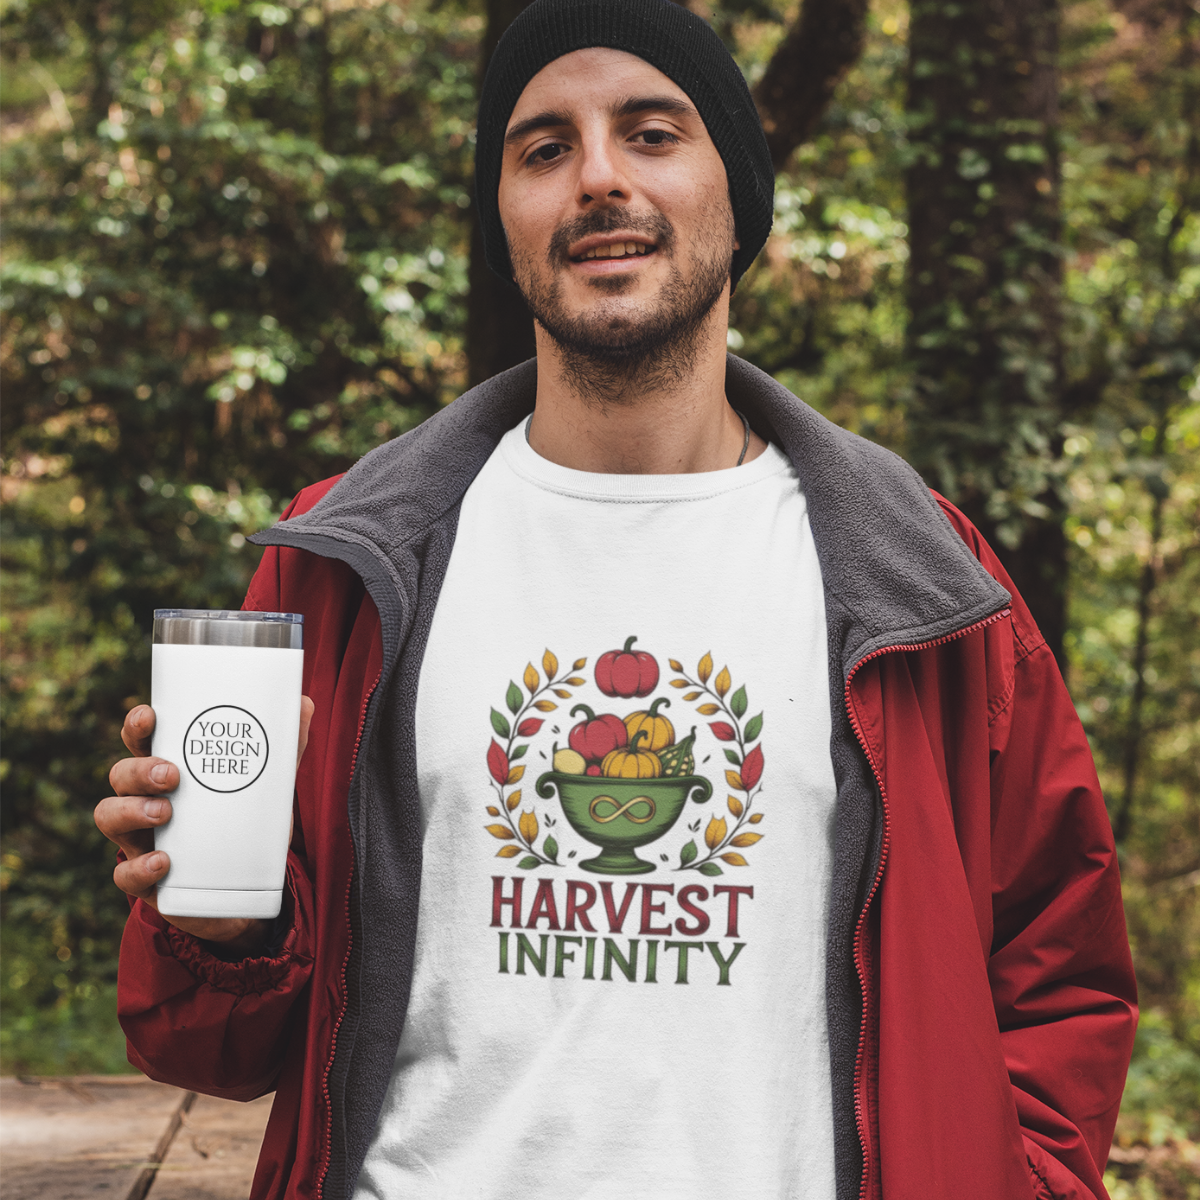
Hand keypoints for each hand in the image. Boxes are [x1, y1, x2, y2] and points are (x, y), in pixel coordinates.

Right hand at [95, 696, 314, 954]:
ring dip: (131, 811)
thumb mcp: (267, 784)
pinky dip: (139, 867)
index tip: (151, 715)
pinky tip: (163, 861)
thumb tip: (306, 703)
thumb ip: (286, 747)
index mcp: (170, 770)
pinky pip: (125, 875)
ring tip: (164, 812)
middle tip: (172, 774)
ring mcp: (141, 840)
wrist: (247, 888)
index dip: (138, 726)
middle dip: (140, 770)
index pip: (143, 741)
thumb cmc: (245, 822)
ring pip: (110, 817)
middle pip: (121, 775)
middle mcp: (146, 800)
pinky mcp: (148, 881)